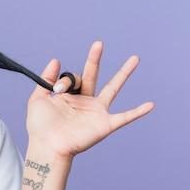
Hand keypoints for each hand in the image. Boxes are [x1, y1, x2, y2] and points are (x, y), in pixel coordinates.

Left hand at [25, 41, 154, 159]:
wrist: (48, 146)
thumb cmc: (41, 126)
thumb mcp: (38, 99)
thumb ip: (46, 79)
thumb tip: (56, 59)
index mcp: (69, 96)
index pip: (72, 78)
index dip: (65, 80)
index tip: (58, 89)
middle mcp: (84, 101)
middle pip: (92, 75)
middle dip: (94, 59)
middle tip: (98, 43)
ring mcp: (96, 112)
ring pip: (113, 88)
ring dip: (124, 73)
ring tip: (135, 58)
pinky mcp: (105, 124)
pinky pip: (125, 117)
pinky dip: (138, 112)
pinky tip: (151, 105)